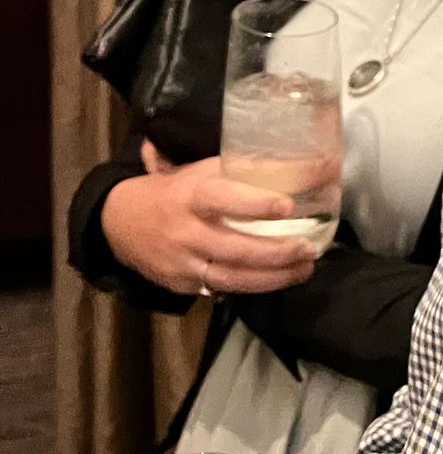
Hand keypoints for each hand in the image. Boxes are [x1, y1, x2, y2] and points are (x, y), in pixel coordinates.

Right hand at [99, 141, 317, 294]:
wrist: (119, 221)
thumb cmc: (175, 190)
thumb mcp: (202, 171)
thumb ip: (247, 169)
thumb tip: (312, 164)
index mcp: (190, 196)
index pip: (222, 199)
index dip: (254, 203)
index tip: (288, 206)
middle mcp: (186, 231)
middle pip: (234, 248)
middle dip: (276, 252)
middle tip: (309, 248)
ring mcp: (183, 262)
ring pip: (232, 277)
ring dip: (274, 277)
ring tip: (305, 268)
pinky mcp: (183, 284)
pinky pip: (223, 289)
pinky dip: (254, 285)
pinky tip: (280, 279)